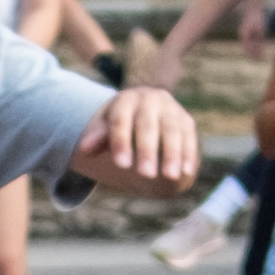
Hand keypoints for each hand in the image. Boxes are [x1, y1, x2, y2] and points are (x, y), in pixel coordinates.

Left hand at [83, 84, 203, 192]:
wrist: (144, 114)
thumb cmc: (120, 126)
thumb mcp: (106, 129)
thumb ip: (98, 138)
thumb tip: (85, 148)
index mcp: (126, 99)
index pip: (121, 120)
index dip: (121, 142)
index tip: (121, 165)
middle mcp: (150, 99)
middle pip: (148, 125)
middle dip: (147, 150)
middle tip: (146, 174)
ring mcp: (170, 108)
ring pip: (172, 130)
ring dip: (172, 154)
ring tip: (170, 176)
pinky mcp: (185, 120)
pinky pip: (188, 137)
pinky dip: (187, 154)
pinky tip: (186, 171)